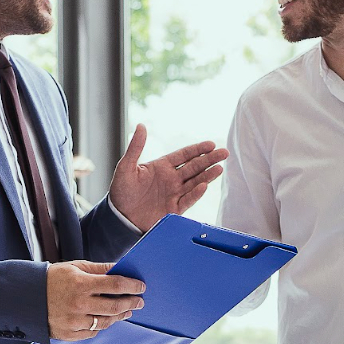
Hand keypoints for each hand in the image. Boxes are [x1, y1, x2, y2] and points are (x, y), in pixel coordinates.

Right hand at [46, 260, 145, 340]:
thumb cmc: (52, 279)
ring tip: (127, 310)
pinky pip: (92, 332)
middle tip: (139, 301)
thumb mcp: (75, 267)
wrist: (26, 297)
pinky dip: (101, 325)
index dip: (131, 285)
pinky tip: (106, 319)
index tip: (141, 286)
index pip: (115, 284)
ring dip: (119, 316)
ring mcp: (74, 321)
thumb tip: (120, 268)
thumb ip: (99, 269)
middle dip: (131, 303)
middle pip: (114, 306)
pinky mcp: (69, 334)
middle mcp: (79, 304)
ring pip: (105, 322)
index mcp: (81, 284)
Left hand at [108, 124, 229, 231]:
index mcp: (162, 167)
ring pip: (195, 182)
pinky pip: (188, 200)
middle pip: (195, 167)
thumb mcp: (126, 167)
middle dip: (209, 160)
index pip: (184, 155)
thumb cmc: (121, 192)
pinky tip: (204, 186)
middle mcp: (171, 179)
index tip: (211, 144)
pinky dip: (196, 193)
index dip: (198, 150)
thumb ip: (136, 147)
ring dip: (207, 176)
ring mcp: (174, 194)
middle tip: (224, 152)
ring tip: (220, 168)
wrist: (119, 218)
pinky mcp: (174, 210)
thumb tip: (141, 125)